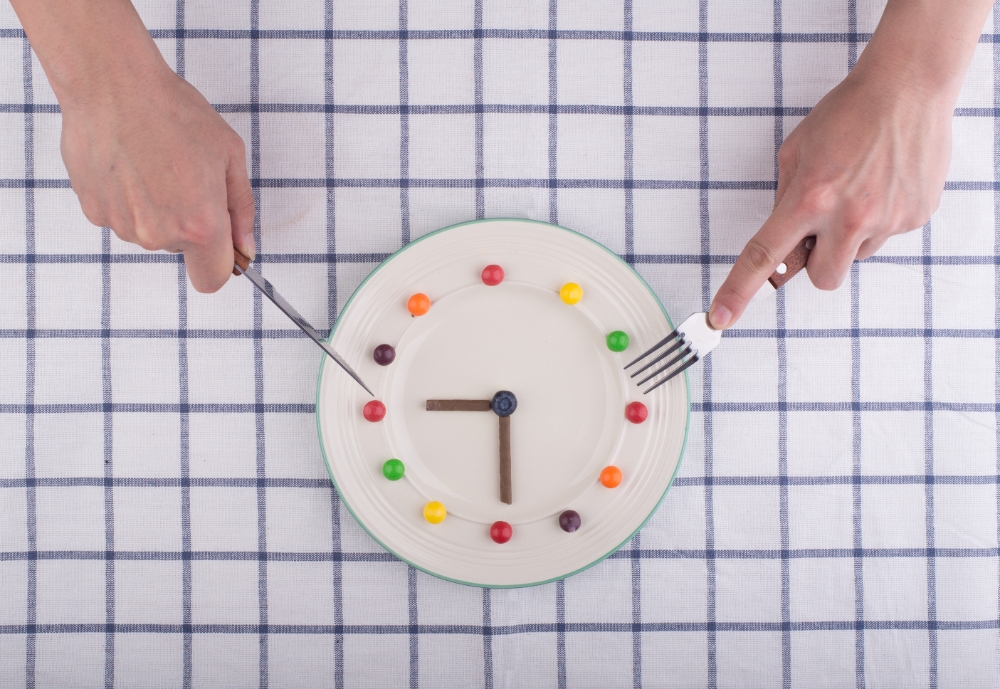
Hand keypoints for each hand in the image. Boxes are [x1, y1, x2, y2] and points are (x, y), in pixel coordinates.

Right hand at [10, 0, 253, 293]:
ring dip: (157, 209)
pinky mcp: (95, 212)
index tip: (222, 245)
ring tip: (155, 163)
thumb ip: (241, 209)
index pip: (213, 280)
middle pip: (182, 250)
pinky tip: (130, 164)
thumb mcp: (230, 156)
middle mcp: (159, 235)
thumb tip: (245, 247)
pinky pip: (123, 217)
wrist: (113, 85)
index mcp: (200, 226)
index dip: (221, 264)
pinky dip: (129, 198)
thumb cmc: (173, 112)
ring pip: (151, 232)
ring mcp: (123, 226)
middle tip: (185, 177)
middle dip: (190, 224)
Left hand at [708, 66, 950, 328]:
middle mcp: (849, 216)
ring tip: (858, 189)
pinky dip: (880, 218)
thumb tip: (784, 242)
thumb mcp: (795, 152)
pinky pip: (886, 236)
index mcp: (809, 198)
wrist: (908, 87)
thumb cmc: (847, 114)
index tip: (720, 318)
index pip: (764, 257)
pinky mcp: (916, 216)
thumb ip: (785, 199)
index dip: (738, 291)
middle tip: (821, 227)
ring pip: (855, 257)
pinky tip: (883, 182)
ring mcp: (887, 219)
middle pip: (822, 278)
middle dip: (816, 261)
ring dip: (849, 237)